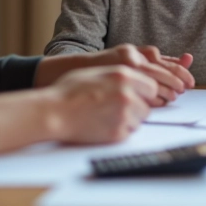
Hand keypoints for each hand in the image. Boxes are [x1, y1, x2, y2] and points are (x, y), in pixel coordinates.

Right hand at [0, 65, 158, 152]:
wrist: (54, 112)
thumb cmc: (69, 92)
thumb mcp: (97, 72)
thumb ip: (120, 77)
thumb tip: (136, 82)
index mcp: (124, 75)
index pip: (151, 87)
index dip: (144, 94)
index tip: (137, 97)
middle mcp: (127, 94)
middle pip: (147, 106)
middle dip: (137, 109)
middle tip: (119, 109)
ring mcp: (123, 114)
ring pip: (139, 121)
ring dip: (129, 120)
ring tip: (107, 116)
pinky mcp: (117, 133)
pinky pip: (128, 133)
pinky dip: (120, 131)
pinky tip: (103, 125)